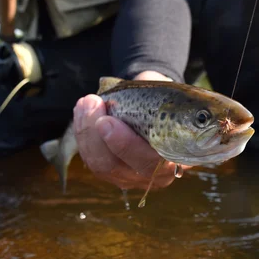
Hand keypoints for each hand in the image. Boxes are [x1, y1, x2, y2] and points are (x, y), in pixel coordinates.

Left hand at [73, 71, 189, 190]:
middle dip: (94, 135)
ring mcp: (130, 176)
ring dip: (85, 131)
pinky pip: (91, 158)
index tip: (106, 121)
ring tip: (86, 101)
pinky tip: (82, 110)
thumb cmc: (167, 102)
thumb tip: (143, 82)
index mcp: (175, 159)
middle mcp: (153, 176)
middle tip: (91, 103)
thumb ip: (159, 94)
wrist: (161, 110)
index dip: (125, 145)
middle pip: (114, 166)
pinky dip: (83, 133)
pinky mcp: (112, 172)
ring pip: (99, 164)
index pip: (149, 163)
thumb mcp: (169, 96)